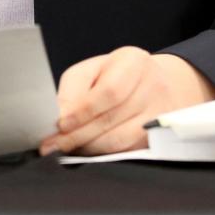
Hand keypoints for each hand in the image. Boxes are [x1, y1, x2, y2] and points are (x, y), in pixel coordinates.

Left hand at [39, 48, 214, 155]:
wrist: (158, 84)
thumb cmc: (117, 74)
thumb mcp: (94, 70)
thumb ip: (74, 90)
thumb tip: (57, 116)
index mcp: (134, 61)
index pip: (109, 91)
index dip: (83, 111)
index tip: (60, 124)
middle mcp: (153, 86)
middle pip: (112, 118)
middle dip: (79, 134)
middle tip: (54, 144)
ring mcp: (160, 114)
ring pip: (120, 139)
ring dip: (89, 147)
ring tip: (67, 148)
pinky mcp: (160, 138)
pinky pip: (127, 151)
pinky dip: (102, 153)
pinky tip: (86, 150)